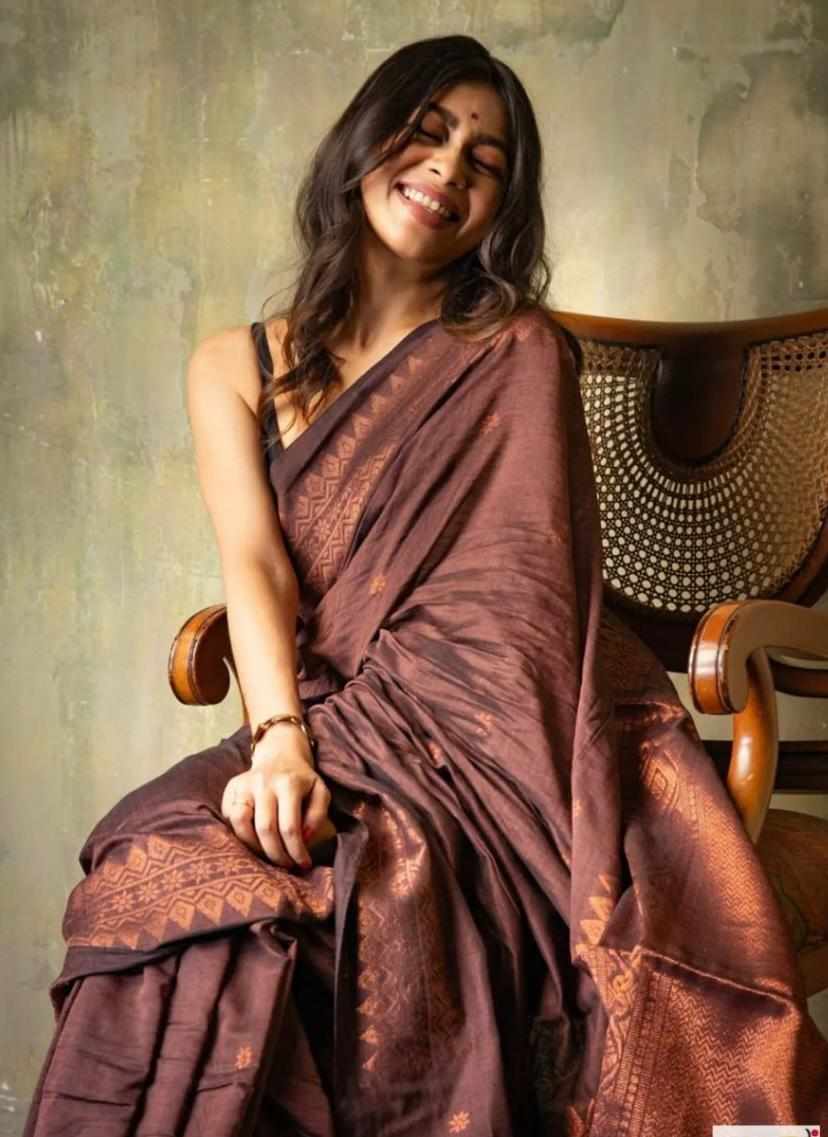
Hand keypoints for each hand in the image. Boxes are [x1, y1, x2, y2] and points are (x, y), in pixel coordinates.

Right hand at [221, 732, 331, 868]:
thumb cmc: (302, 780)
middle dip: (276, 855)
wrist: (279, 755)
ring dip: (254, 848)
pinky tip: (255, 839)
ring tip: (268, 855)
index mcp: (288, 783)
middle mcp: (263, 782)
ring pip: (240, 824)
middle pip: (264, 829)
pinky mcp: (230, 789)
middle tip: (286, 866)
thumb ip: (318, 816)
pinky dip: (241, 834)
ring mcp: (243, 785)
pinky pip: (229, 819)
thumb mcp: (320, 792)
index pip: (289, 827)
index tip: (304, 864)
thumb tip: (304, 839)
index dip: (296, 851)